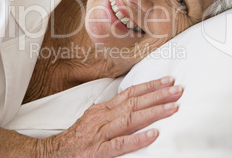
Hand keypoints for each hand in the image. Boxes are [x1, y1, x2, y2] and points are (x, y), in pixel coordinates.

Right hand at [44, 76, 182, 156]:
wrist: (53, 154)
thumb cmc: (77, 138)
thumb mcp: (94, 119)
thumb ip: (112, 113)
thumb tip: (133, 106)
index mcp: (103, 109)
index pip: (130, 93)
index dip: (150, 86)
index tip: (168, 81)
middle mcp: (103, 117)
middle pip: (134, 102)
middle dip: (158, 95)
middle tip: (178, 89)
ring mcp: (100, 133)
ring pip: (130, 119)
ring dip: (154, 112)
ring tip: (174, 107)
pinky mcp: (98, 151)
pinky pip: (120, 144)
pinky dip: (138, 138)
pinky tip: (154, 134)